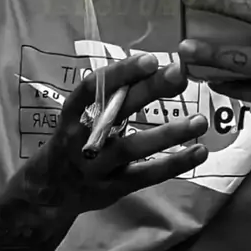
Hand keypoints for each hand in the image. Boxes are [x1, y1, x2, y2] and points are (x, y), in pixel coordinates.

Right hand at [52, 54, 207, 211]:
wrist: (50, 190)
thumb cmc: (74, 139)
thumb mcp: (81, 115)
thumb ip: (111, 96)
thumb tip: (155, 68)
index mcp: (72, 112)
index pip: (93, 87)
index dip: (121, 72)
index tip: (150, 60)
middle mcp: (81, 138)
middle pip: (117, 111)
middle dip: (150, 90)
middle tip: (180, 75)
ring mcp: (96, 166)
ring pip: (132, 147)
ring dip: (168, 133)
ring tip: (200, 120)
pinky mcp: (112, 188)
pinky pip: (145, 175)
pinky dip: (173, 164)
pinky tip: (198, 152)